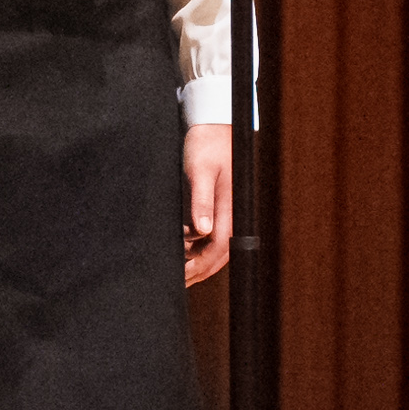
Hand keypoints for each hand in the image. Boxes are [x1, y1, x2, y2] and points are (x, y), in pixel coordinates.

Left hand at [181, 122, 231, 284]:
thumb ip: (200, 200)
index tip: (180, 277)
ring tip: (178, 273)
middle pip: (219, 254)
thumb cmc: (206, 144)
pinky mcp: (220, 207)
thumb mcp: (198, 170)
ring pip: (216, 248)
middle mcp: (231, 213)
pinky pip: (212, 236)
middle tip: (176, 283)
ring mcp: (227, 211)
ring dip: (198, 262)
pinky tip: (184, 252)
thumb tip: (201, 231)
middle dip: (198, 271)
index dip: (198, 266)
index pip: (217, 248)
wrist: (213, 126)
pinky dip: (198, 248)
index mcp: (230, 208)